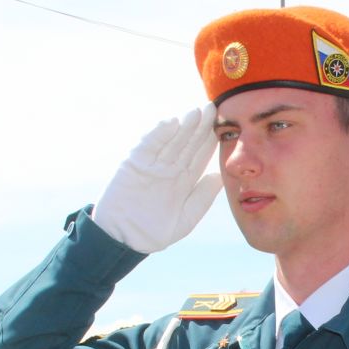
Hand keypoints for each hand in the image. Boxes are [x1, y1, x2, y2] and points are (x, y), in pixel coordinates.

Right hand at [90, 104, 221, 252]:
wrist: (124, 239)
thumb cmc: (155, 232)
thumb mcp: (186, 218)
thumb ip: (203, 197)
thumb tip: (221, 177)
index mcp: (184, 180)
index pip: (200, 156)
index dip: (210, 141)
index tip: (224, 127)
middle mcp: (169, 169)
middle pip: (187, 144)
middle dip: (199, 127)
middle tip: (212, 108)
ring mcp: (152, 164)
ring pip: (171, 141)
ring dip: (182, 126)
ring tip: (195, 111)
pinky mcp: (134, 163)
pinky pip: (148, 146)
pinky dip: (158, 134)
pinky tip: (171, 122)